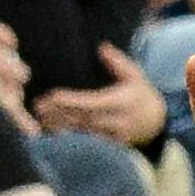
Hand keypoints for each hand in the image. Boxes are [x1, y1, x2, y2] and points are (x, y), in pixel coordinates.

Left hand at [31, 43, 166, 146]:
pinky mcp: (110, 148)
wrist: (157, 123)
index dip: (71, 101)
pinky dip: (68, 140)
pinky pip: (86, 145)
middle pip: (83, 119)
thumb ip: (117, 62)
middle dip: (59, 114)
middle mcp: (118, 122)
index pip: (93, 103)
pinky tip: (52, 133)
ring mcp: (114, 138)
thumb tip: (102, 47)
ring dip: (59, 127)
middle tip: (37, 107)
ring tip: (39, 119)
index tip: (53, 96)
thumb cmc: (140, 94)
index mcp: (122, 103)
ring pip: (82, 134)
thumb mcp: (134, 74)